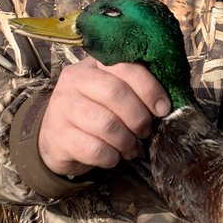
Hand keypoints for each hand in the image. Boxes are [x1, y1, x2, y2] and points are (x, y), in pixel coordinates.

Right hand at [38, 56, 170, 176]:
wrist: (57, 137)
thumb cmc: (95, 112)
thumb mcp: (111, 93)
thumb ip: (134, 89)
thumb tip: (164, 104)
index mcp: (92, 64)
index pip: (124, 67)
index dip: (149, 88)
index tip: (163, 108)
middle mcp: (73, 80)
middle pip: (115, 93)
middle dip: (138, 116)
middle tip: (145, 131)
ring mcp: (62, 107)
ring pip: (106, 124)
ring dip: (127, 141)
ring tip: (131, 147)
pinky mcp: (58, 136)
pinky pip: (95, 149)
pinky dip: (111, 157)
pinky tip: (113, 156)